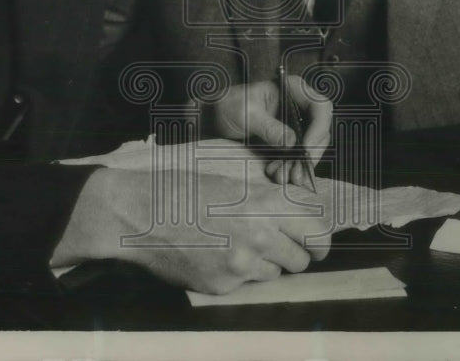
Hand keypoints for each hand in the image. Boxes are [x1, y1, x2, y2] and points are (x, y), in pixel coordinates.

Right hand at [52, 167, 331, 293]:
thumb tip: (299, 201)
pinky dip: (245, 271)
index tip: (315, 229)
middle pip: (307, 254)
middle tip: (295, 242)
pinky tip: (224, 253)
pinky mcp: (223, 285)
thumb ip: (269, 189)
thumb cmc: (183, 185)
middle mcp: (258, 237)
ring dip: (274, 260)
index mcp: (263, 202)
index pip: (319, 223)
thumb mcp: (231, 174)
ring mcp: (241, 265)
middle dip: (304, 248)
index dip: (320, 227)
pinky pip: (251, 282)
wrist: (138, 213)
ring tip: (251, 244)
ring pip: (281, 271)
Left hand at [209, 78, 332, 188]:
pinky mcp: (288, 142)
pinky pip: (298, 157)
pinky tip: (276, 174)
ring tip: (281, 176)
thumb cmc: (227, 107)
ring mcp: (294, 125)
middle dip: (310, 153)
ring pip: (311, 147)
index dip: (319, 127)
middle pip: (320, 130)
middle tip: (298, 172)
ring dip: (300, 165)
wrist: (212, 120)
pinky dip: (291, 168)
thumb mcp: (245, 114)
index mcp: (292, 89)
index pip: (320, 106)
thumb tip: (292, 142)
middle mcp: (298, 106)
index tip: (307, 148)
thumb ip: (269, 127)